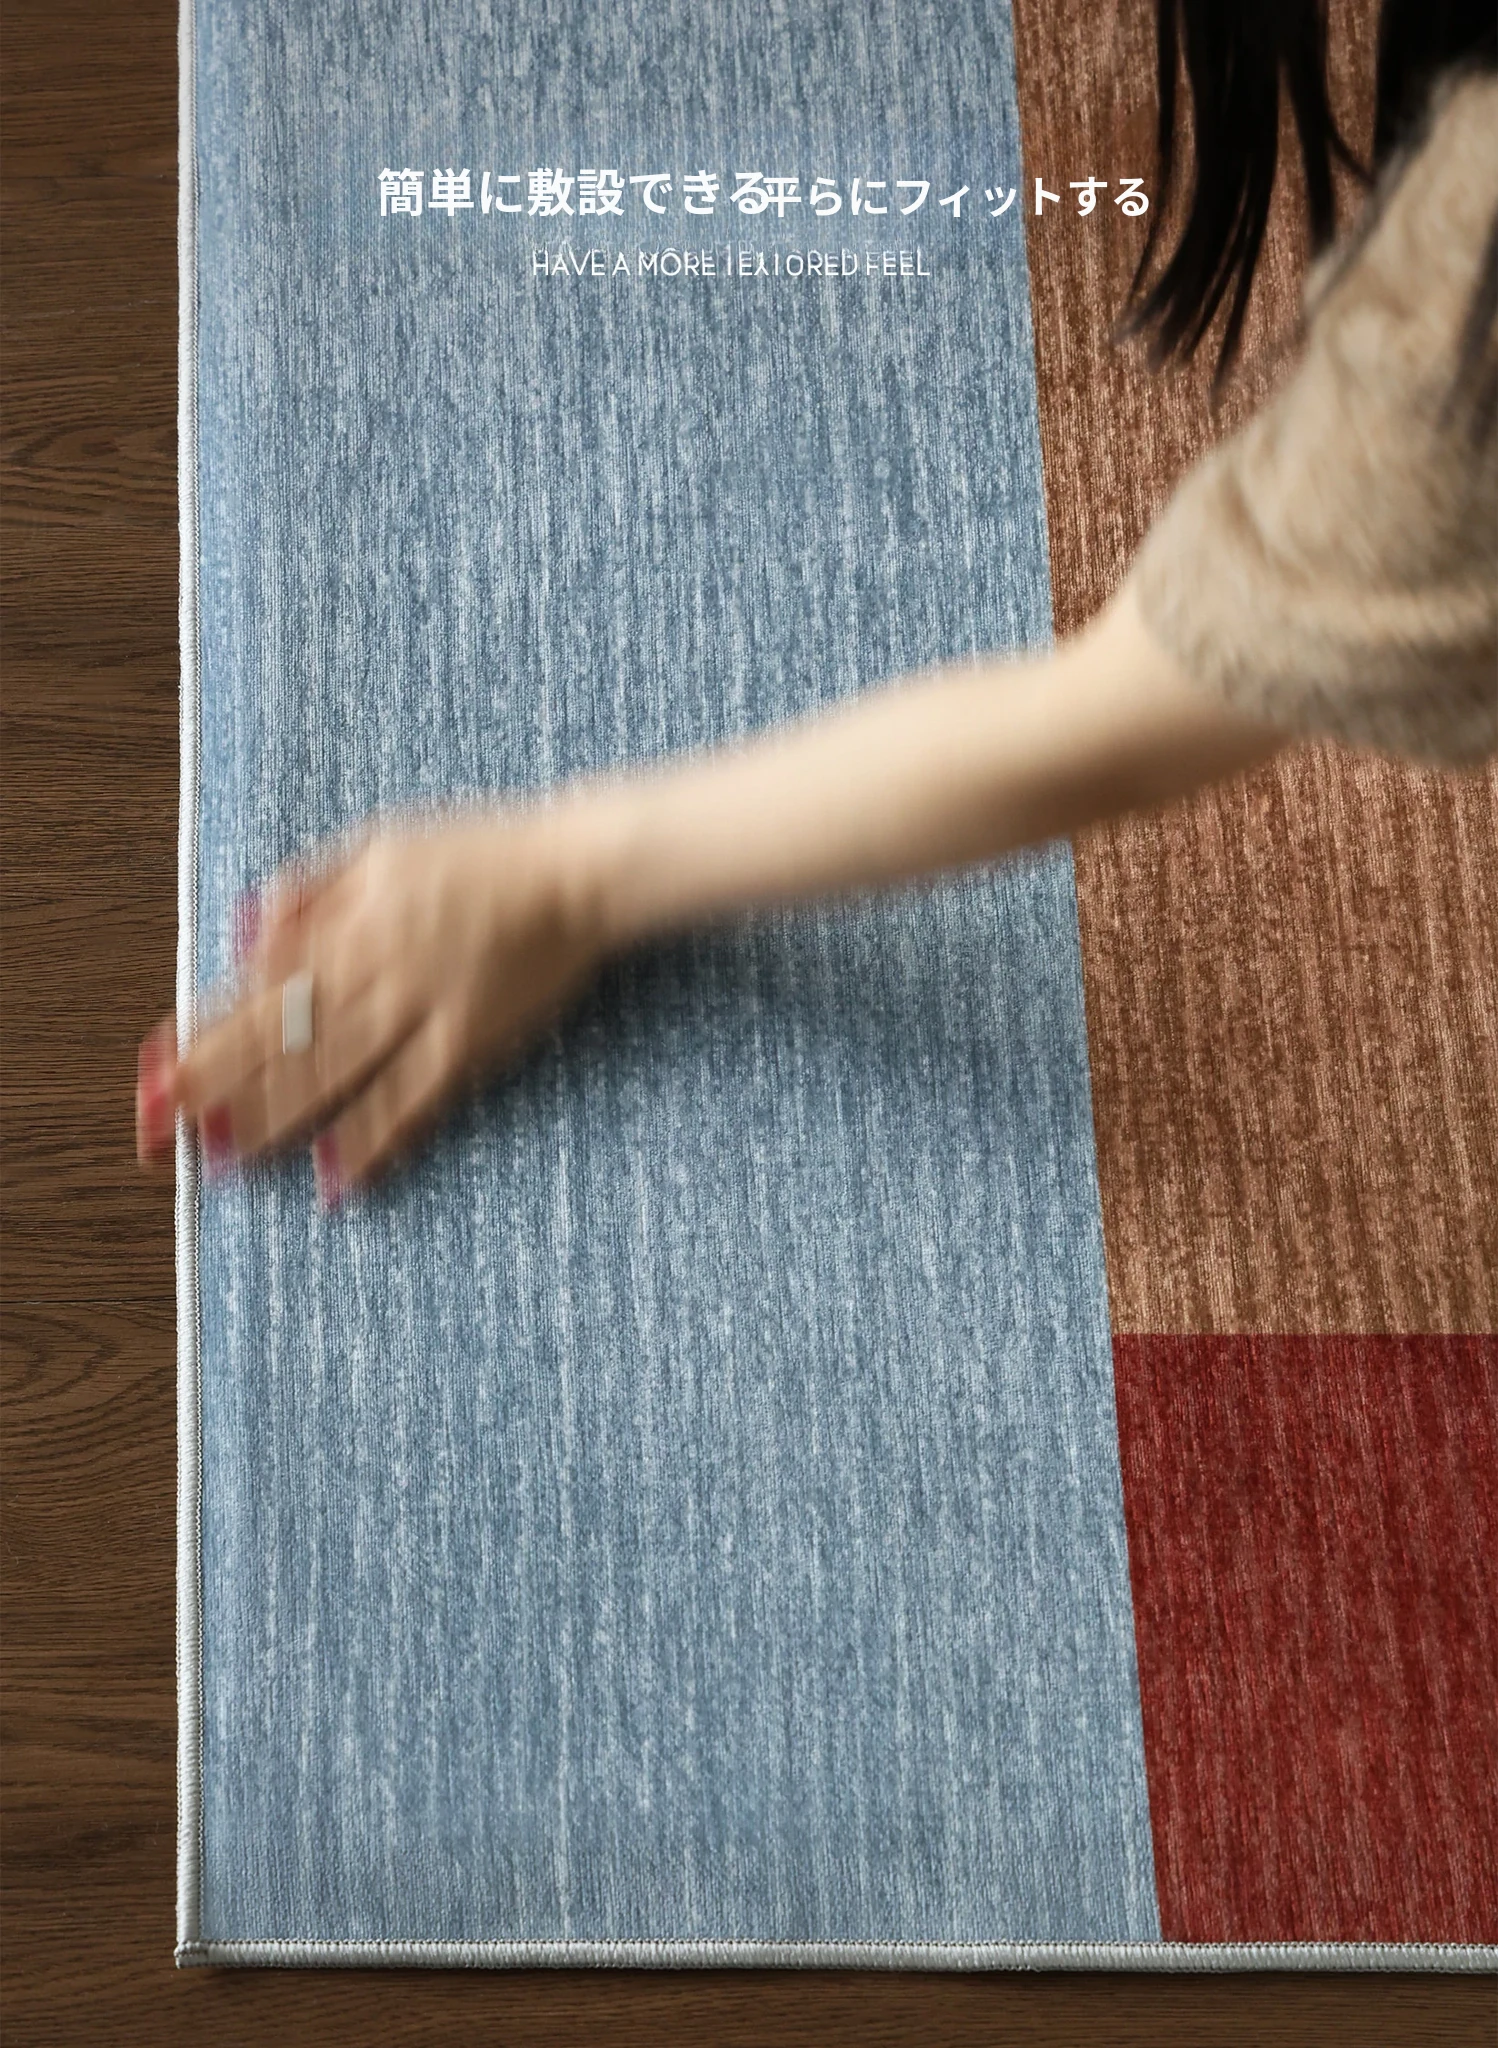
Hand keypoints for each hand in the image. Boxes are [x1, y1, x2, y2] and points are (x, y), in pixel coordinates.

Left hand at [135, 802, 606, 1201]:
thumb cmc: (480, 851)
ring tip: (225, 1161)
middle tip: (163, 1132)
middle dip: (215, 1085)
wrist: (573, 870)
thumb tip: (244, 931)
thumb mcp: (382, 844)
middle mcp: (373, 966)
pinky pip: (414, 1098)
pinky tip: (336, 1176)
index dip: (203, 1032)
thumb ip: (312, 888)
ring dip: (274, 1118)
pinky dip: (375, 1138)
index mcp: (347, 918)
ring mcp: (422, 1008)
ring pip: (334, 1070)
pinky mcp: (471, 1042)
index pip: (256, 985)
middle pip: (280, 1034)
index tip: (154, 1073)